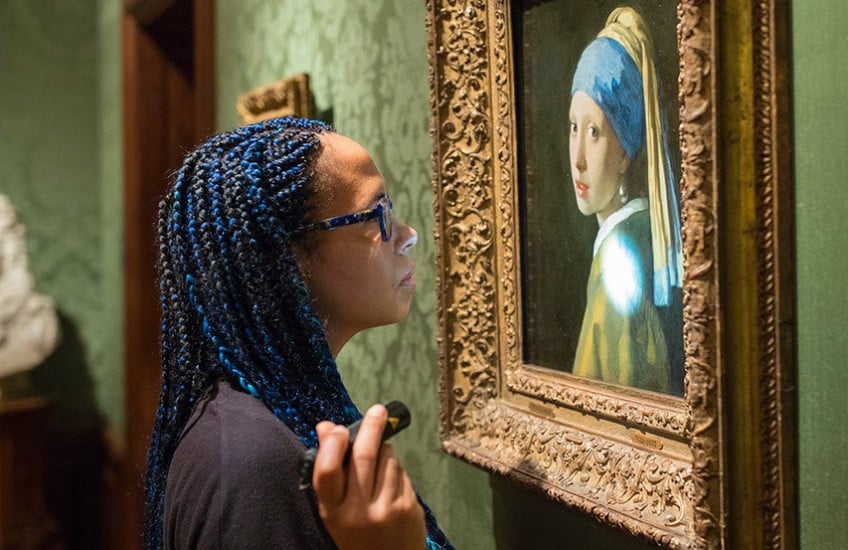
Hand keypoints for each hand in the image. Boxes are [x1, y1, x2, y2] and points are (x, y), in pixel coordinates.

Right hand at [312, 404, 426, 549]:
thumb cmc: (356, 533)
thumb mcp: (335, 510)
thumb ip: (329, 472)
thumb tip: (325, 426)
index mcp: (334, 513)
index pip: (327, 471)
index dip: (332, 444)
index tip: (339, 428)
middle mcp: (360, 512)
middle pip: (364, 456)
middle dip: (371, 428)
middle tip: (378, 410)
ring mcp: (388, 509)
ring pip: (387, 459)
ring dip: (384, 449)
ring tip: (379, 457)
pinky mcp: (410, 506)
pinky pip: (401, 472)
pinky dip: (395, 466)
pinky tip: (390, 478)